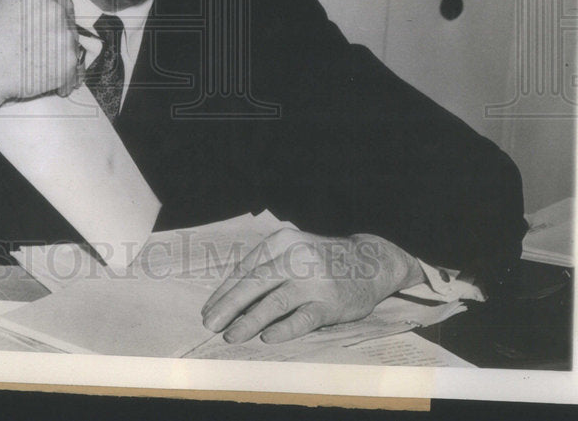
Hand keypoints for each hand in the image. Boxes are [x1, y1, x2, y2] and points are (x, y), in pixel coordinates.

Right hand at [0, 0, 84, 160]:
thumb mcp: (3, 6)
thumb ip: (29, 8)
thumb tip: (44, 18)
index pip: (63, 3)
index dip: (59, 20)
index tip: (54, 32)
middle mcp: (56, 8)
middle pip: (69, 26)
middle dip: (59, 42)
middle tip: (43, 55)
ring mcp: (64, 35)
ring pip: (71, 50)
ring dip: (60, 62)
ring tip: (37, 71)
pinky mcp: (67, 62)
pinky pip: (72, 75)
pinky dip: (62, 83)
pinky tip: (46, 84)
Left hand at [201, 228, 424, 343]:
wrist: (369, 262)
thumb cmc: (320, 261)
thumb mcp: (292, 251)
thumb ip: (266, 268)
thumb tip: (229, 299)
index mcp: (281, 241)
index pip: (245, 269)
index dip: (224, 292)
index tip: (208, 310)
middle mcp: (296, 256)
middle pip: (255, 282)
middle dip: (229, 305)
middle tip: (210, 324)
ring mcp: (314, 279)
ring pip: (275, 302)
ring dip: (249, 321)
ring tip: (231, 336)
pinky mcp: (330, 302)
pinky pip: (303, 318)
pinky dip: (284, 328)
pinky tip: (267, 338)